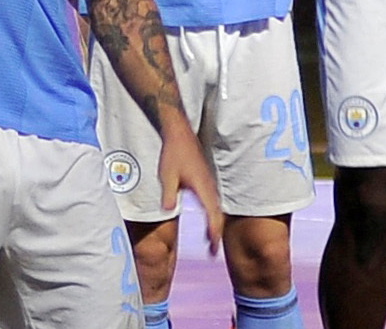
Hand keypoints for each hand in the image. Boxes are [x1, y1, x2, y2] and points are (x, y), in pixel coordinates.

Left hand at [156, 118, 225, 254]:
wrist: (180, 134)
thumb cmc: (173, 153)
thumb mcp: (167, 175)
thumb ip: (168, 194)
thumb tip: (168, 210)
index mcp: (202, 186)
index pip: (212, 213)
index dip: (214, 231)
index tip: (213, 246)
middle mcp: (209, 186)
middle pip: (218, 213)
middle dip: (217, 233)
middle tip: (213, 252)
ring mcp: (210, 183)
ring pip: (217, 208)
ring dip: (216, 224)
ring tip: (213, 241)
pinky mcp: (206, 180)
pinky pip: (214, 201)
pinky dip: (214, 214)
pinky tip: (210, 220)